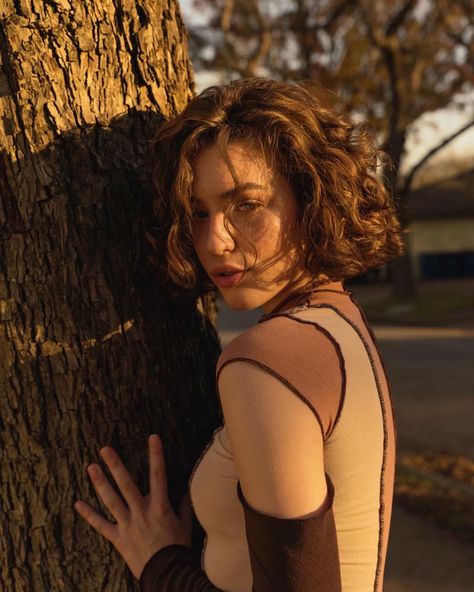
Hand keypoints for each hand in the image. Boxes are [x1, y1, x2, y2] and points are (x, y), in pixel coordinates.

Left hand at [74, 434, 192, 579]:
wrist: (167, 574)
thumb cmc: (178, 549)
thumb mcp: (185, 524)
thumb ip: (183, 506)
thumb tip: (186, 490)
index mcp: (160, 506)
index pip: (159, 475)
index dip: (156, 455)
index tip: (153, 437)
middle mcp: (142, 512)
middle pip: (126, 484)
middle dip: (115, 465)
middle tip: (104, 449)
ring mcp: (128, 525)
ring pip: (111, 501)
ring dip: (100, 483)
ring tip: (91, 467)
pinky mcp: (119, 539)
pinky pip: (101, 526)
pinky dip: (89, 515)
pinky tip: (78, 504)